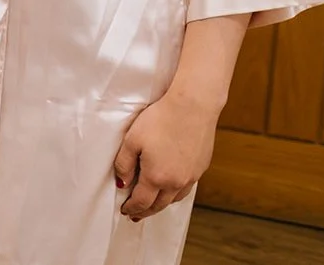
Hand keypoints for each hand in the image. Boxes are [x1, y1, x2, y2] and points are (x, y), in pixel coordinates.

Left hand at [113, 89, 219, 220]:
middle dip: (145, 211)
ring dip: (161, 204)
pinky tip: (171, 189)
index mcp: (156, 177)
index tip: (124, 210)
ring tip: (152, 205)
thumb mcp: (132, 140)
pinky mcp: (201, 167)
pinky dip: (175, 193)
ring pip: (174, 199)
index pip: (141, 201)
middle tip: (136, 215)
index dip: (131, 208)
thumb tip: (122, 183)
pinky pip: (186, 188)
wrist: (192, 107)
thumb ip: (124, 164)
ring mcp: (191, 176)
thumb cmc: (160, 120)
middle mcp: (176, 182)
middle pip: (159, 205)